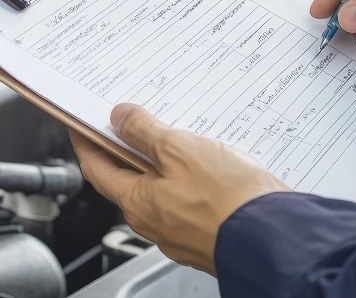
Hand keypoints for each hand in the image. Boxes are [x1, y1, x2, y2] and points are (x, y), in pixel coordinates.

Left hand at [70, 104, 289, 272]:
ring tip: (173, 136)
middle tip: (127, 123)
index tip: (79, 126)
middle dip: (125, 150)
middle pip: (128, 180)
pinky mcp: (207, 231)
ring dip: (161, 163)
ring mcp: (181, 231)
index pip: (97, 169)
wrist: (276, 237)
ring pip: (161, 190)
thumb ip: (145, 132)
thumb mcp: (179, 149)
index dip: (85, 143)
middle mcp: (154, 223)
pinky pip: (188, 200)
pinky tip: (205, 164)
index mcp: (137, 203)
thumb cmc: (228, 200)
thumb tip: (120, 118)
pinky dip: (187, 179)